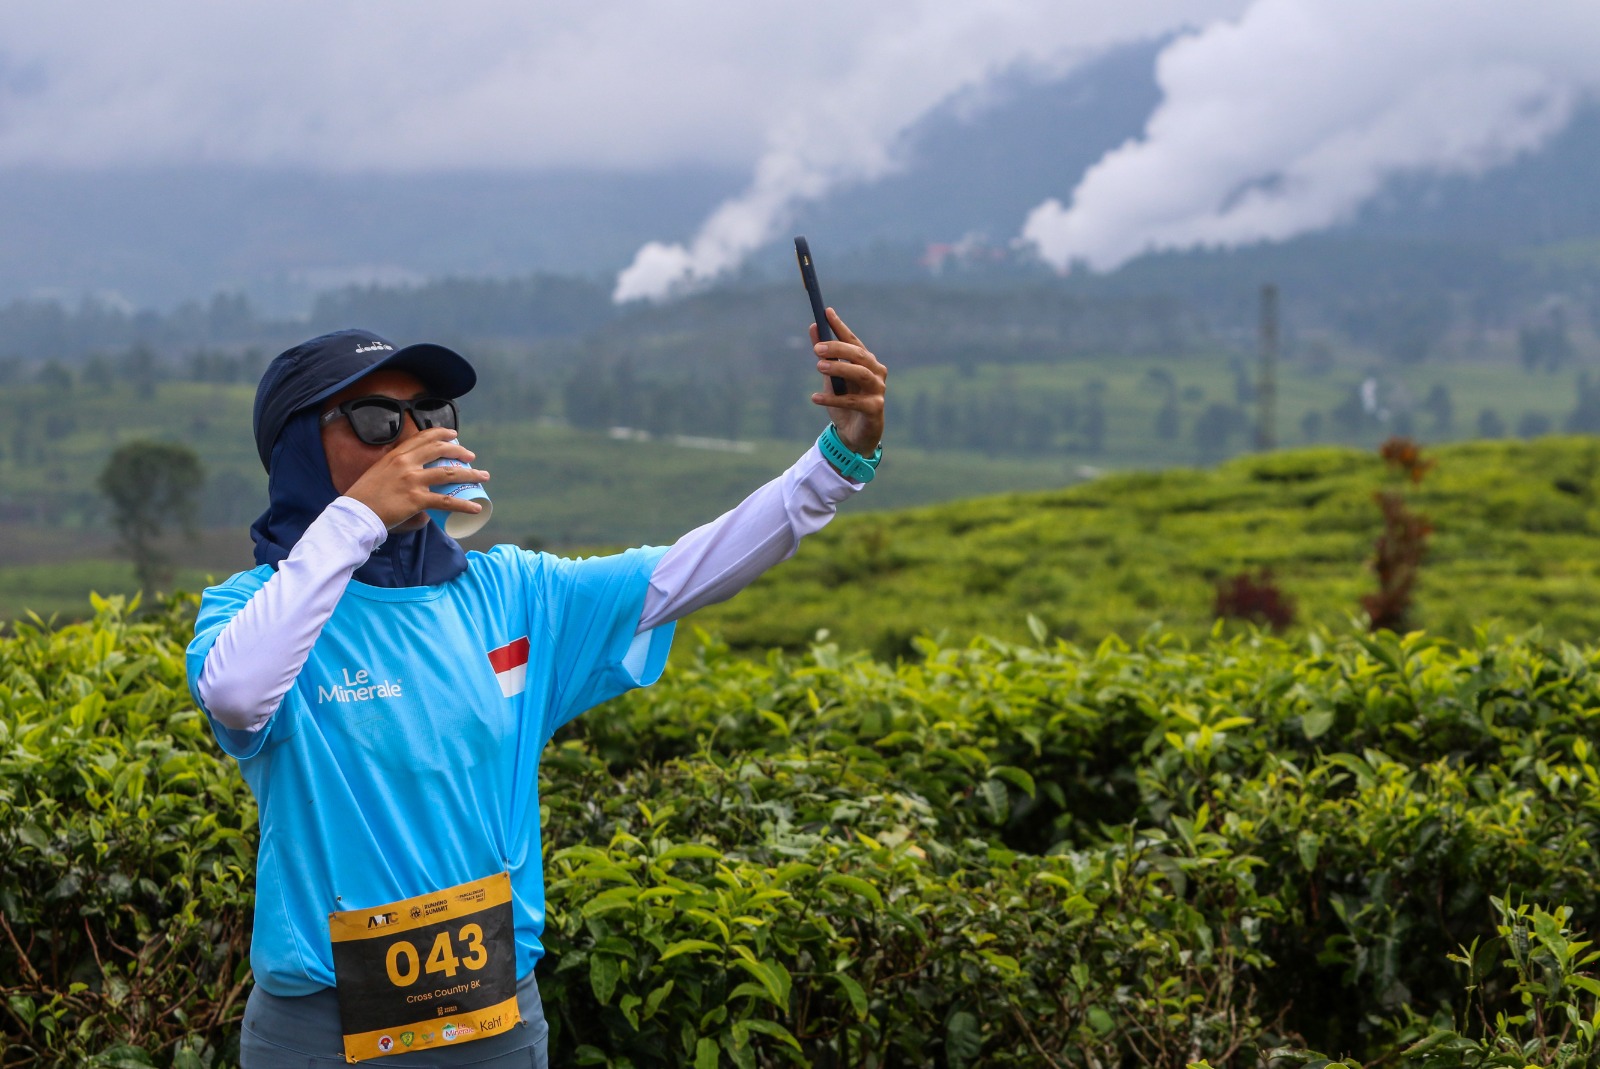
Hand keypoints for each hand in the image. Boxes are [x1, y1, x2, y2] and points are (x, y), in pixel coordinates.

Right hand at [342, 427, 489, 530]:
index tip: (454, 435)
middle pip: (440, 450)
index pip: (423, 438)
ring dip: (471, 474)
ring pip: (449, 473)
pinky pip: (446, 501)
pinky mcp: (416, 500)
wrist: (356, 513)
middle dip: (460, 452)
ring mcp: (412, 481)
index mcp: (396, 455)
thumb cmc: (365, 496)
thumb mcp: (378, 473)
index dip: (442, 434)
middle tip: (471, 457)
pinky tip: (476, 508)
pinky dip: (464, 505)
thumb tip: (409, 479)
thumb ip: (393, 471)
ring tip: (483, 476)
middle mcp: (406, 463)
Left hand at [811, 308, 885, 457]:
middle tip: (817, 349)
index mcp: (867, 362)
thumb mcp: (831, 377)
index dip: (840, 326)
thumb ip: (825, 354)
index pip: (853, 340)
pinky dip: (833, 398)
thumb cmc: (844, 403)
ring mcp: (878, 390)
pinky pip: (854, 401)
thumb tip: (813, 327)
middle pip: (860, 355)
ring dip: (839, 368)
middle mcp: (876, 372)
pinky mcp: (875, 409)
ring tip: (818, 366)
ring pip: (860, 374)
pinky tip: (815, 397)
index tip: (826, 312)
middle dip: (838, 348)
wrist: (854, 435)